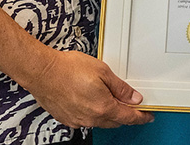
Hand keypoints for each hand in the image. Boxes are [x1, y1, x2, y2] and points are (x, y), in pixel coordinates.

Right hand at [24, 49, 153, 128]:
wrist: (42, 72)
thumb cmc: (68, 69)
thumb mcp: (102, 71)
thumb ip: (120, 87)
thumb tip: (133, 98)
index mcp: (103, 107)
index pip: (128, 117)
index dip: (141, 117)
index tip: (147, 115)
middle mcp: (91, 118)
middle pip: (115, 121)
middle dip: (125, 114)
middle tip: (130, 103)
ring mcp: (78, 120)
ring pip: (100, 121)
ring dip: (108, 113)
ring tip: (108, 97)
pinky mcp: (67, 118)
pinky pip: (86, 119)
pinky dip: (93, 112)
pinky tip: (90, 100)